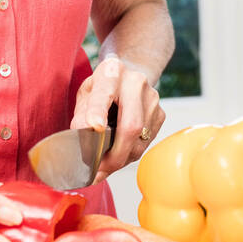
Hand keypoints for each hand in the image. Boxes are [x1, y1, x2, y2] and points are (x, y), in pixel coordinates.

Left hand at [71, 55, 164, 182]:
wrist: (129, 77)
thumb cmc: (103, 88)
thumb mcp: (85, 95)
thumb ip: (81, 117)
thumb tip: (85, 145)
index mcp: (111, 72)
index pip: (104, 92)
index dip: (98, 111)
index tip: (94, 126)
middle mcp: (136, 82)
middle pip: (131, 125)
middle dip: (115, 154)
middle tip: (99, 169)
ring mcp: (152, 99)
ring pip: (139, 140)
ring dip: (121, 158)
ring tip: (105, 163)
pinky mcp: (161, 114)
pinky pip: (145, 143)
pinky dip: (130, 153)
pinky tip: (119, 151)